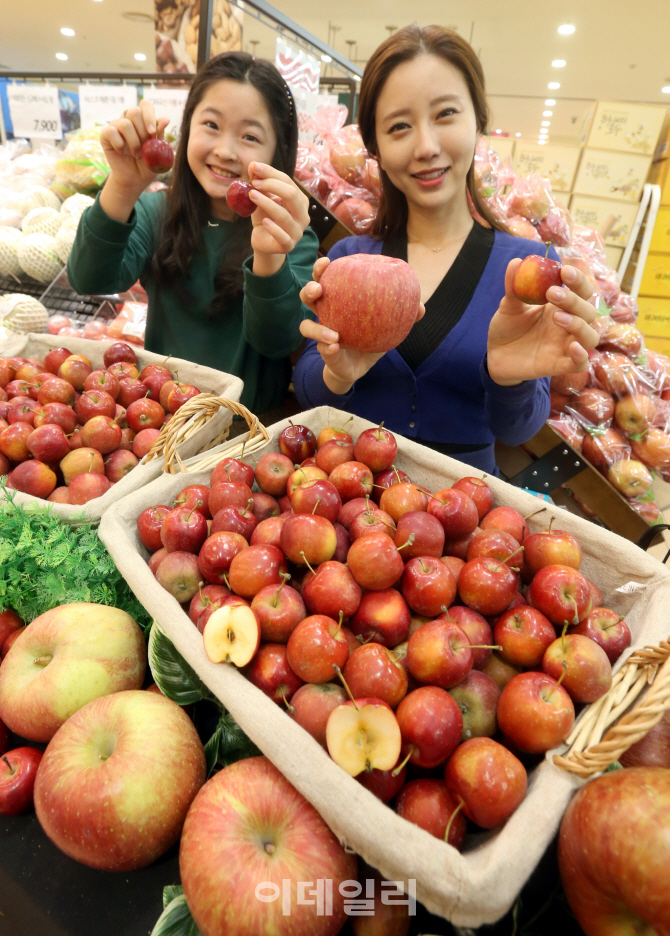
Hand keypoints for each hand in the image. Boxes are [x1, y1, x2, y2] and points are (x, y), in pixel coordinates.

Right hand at [99, 101, 170, 219]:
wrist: (135, 179)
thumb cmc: (148, 164)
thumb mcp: (158, 151)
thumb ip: (160, 135)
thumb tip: (165, 119)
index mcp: (143, 120)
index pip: (145, 104)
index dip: (149, 115)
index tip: (152, 132)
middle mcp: (129, 120)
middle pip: (134, 111)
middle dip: (142, 130)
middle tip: (145, 145)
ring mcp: (116, 126)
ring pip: (124, 123)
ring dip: (133, 142)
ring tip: (137, 154)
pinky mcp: (105, 135)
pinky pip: (111, 131)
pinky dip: (119, 144)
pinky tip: (122, 152)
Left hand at [248, 164, 309, 270]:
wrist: (263, 240)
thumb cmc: (265, 216)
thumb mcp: (262, 198)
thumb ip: (259, 184)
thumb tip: (253, 165)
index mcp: (300, 201)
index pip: (288, 182)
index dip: (271, 173)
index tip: (254, 168)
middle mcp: (303, 215)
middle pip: (291, 195)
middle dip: (271, 185)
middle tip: (254, 182)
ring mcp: (297, 232)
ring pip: (284, 215)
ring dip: (266, 203)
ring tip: (251, 195)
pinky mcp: (289, 246)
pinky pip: (284, 237)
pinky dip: (274, 228)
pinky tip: (264, 221)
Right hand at [299, 257, 424, 393]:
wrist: (361, 366)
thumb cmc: (372, 336)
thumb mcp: (388, 323)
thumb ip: (403, 313)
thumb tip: (421, 307)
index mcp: (337, 300)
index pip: (326, 279)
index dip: (321, 269)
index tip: (327, 262)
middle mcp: (325, 314)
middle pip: (308, 297)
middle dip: (309, 289)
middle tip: (318, 288)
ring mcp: (322, 334)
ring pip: (306, 326)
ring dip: (316, 328)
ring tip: (332, 333)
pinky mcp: (325, 352)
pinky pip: (322, 349)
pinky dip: (327, 347)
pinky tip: (336, 346)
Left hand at [486, 260, 599, 385]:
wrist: (495, 355)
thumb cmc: (507, 327)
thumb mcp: (508, 306)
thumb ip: (513, 287)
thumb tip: (516, 262)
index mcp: (562, 306)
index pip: (582, 290)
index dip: (578, 279)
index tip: (564, 270)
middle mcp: (569, 325)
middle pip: (589, 311)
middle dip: (574, 300)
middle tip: (552, 293)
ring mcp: (565, 345)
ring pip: (591, 336)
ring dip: (579, 325)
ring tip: (557, 317)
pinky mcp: (559, 365)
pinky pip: (581, 364)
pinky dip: (581, 356)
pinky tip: (574, 347)